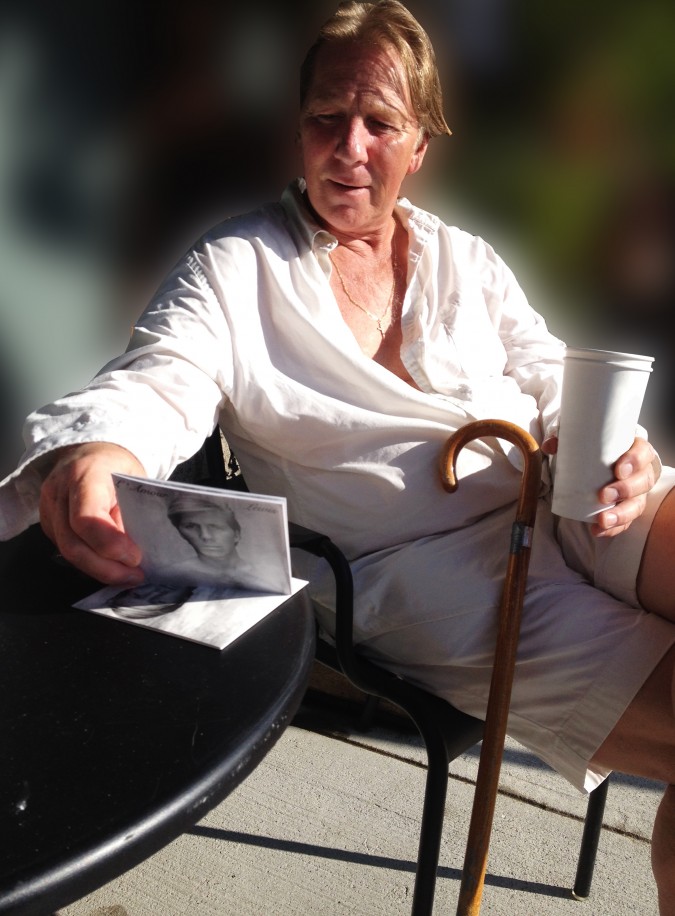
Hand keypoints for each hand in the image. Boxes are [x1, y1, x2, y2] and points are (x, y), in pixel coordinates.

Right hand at [39, 442, 146, 584]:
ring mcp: (48, 506)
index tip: (134, 556)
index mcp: (86, 474)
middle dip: (105, 568)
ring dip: (98, 569)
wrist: (90, 451)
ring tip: (125, 574)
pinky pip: (65, 548)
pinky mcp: (47, 521)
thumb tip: (136, 553)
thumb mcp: (135, 482)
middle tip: (134, 576)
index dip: (110, 544)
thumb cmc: (117, 465)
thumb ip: (134, 513)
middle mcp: (59, 490)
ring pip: (66, 551)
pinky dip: (88, 561)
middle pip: (73, 543)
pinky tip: (109, 564)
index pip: (86, 518)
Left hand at [543, 434, 656, 536]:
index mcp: (635, 450)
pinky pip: (626, 521)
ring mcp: (637, 493)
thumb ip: (565, 438)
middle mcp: (640, 472)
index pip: (643, 452)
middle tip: (604, 495)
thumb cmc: (597, 448)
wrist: (601, 462)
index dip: (635, 461)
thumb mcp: (583, 439)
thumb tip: (550, 446)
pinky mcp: (628, 508)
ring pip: (637, 504)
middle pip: (643, 481)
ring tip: (602, 519)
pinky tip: (598, 530)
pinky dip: (613, 528)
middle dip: (625, 490)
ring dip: (621, 514)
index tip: (618, 470)